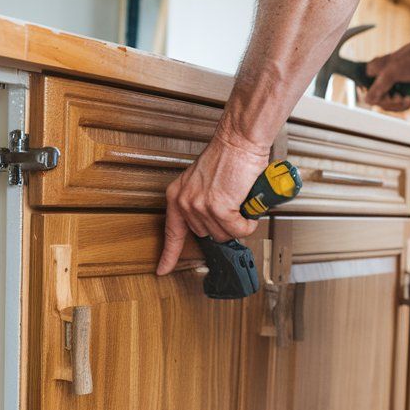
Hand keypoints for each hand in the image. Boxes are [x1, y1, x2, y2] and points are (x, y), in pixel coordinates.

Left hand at [156, 135, 270, 274]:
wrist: (239, 140)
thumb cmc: (228, 156)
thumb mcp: (204, 182)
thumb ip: (202, 202)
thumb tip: (214, 224)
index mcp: (177, 196)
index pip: (171, 232)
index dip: (168, 255)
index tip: (162, 269)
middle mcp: (184, 202)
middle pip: (207, 235)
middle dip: (224, 225)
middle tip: (234, 206)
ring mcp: (200, 207)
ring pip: (225, 234)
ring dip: (239, 222)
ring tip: (241, 201)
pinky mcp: (219, 208)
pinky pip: (239, 230)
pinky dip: (248, 222)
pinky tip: (248, 206)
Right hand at [361, 43, 409, 110]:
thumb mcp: (392, 72)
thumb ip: (379, 86)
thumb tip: (367, 100)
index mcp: (374, 72)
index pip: (366, 91)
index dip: (375, 97)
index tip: (386, 97)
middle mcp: (382, 81)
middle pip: (378, 101)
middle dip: (390, 103)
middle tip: (399, 98)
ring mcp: (393, 88)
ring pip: (389, 106)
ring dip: (399, 105)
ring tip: (408, 98)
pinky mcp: (403, 93)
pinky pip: (399, 106)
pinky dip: (404, 105)